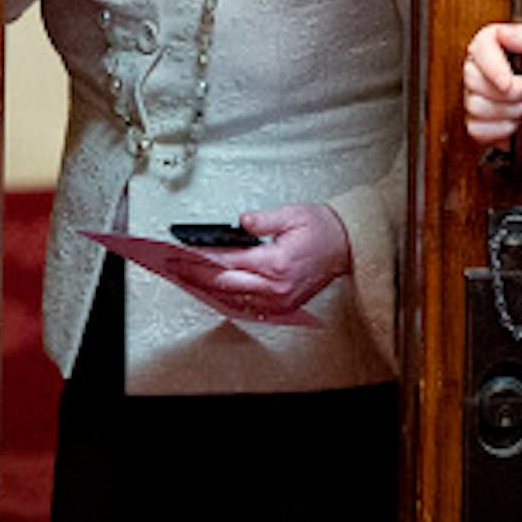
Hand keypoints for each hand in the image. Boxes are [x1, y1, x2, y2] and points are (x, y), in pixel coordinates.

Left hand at [164, 203, 351, 315]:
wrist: (346, 247)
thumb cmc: (323, 231)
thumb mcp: (292, 215)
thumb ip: (262, 220)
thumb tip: (241, 222)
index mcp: (276, 263)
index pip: (227, 262)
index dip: (201, 258)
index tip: (182, 254)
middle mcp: (276, 287)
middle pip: (224, 284)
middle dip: (196, 275)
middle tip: (175, 267)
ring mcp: (279, 300)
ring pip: (233, 299)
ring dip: (209, 288)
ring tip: (187, 278)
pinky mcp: (283, 306)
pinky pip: (248, 306)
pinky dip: (228, 297)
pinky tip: (214, 290)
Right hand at [463, 21, 521, 153]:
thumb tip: (503, 32)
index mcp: (499, 44)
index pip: (478, 48)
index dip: (491, 68)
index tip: (508, 82)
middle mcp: (485, 68)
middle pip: (472, 80)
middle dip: (509, 93)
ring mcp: (480, 96)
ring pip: (476, 107)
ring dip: (510, 111)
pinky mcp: (481, 122)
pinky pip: (478, 129)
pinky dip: (503, 130)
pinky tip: (517, 123)